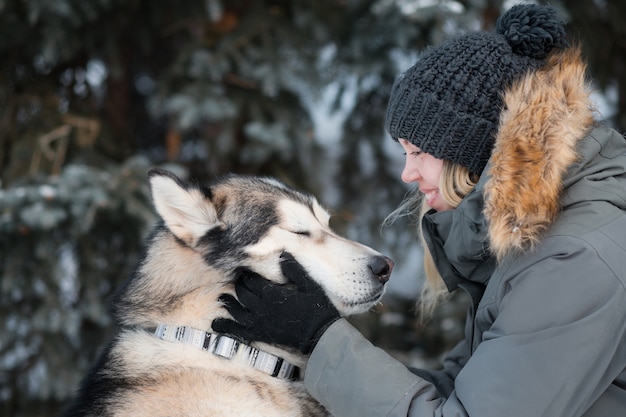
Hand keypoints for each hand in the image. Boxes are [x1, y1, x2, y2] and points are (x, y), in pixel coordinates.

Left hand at [212, 252, 339, 353]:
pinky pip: (239, 331)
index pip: (253, 281)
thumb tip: (282, 254)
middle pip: (243, 294)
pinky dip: (226, 327)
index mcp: (273, 294)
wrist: (320, 334)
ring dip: (229, 303)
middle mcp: (263, 308)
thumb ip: (295, 270)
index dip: (247, 275)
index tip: (244, 270)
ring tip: (222, 298)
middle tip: (239, 280)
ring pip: (237, 311)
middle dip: (239, 286)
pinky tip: (216, 324)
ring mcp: (260, 322)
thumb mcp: (309, 285)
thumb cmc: (317, 308)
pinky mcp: (261, 334)